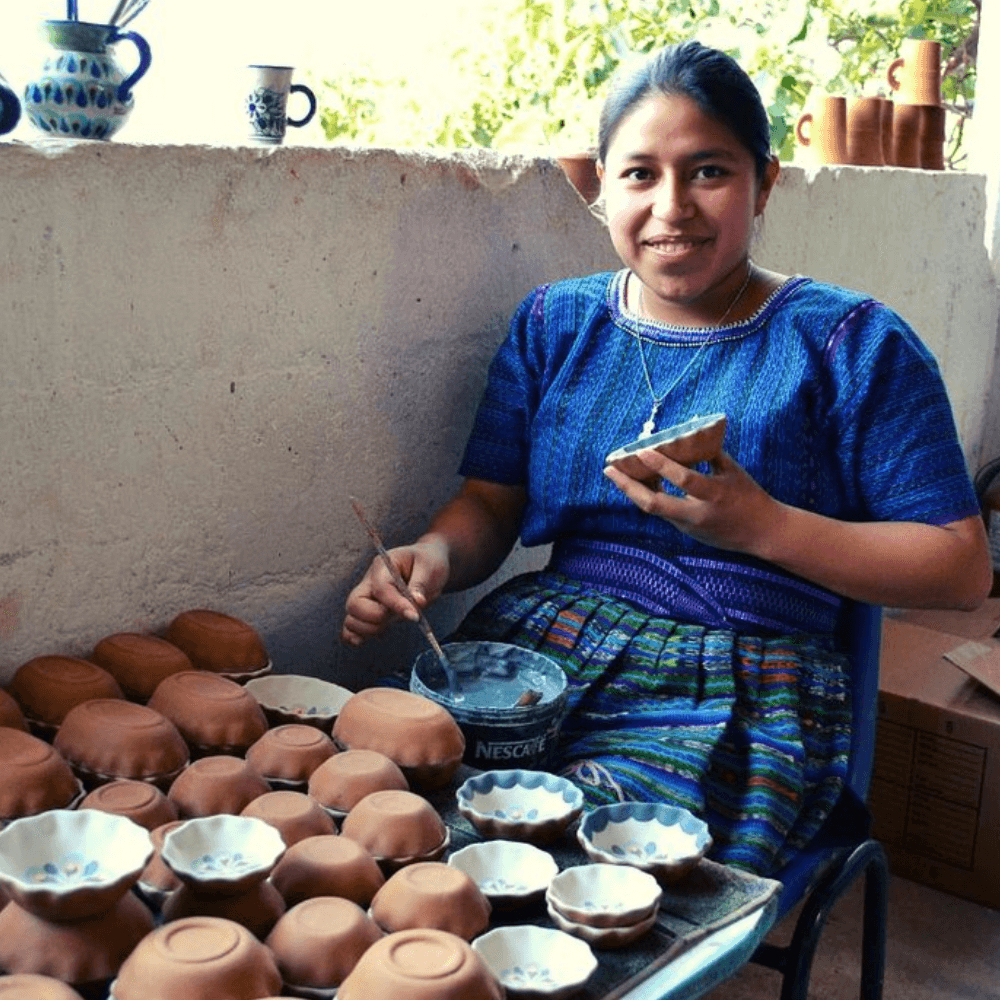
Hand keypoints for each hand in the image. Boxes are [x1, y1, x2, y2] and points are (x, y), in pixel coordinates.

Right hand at [341, 538, 449, 646]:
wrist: (426, 566)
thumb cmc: (427, 563)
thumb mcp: (430, 567)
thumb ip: (421, 584)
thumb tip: (417, 602)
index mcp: (382, 566)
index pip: (381, 589)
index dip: (396, 605)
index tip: (414, 616)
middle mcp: (369, 582)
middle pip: (355, 604)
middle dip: (376, 617)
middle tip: (400, 616)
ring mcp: (366, 599)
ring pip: (351, 619)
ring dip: (370, 629)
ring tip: (390, 623)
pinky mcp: (369, 613)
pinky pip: (351, 628)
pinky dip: (359, 636)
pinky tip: (376, 635)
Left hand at [603, 449, 783, 555]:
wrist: (762, 533)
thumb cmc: (749, 496)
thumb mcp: (733, 471)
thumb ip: (709, 454)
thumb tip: (688, 434)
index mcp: (714, 494)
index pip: (683, 480)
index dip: (661, 465)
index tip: (642, 451)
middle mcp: (697, 514)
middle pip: (653, 504)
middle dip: (628, 487)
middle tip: (609, 469)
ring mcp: (688, 526)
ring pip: (653, 509)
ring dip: (633, 491)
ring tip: (616, 474)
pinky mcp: (685, 532)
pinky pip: (662, 511)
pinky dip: (649, 495)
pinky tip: (638, 482)